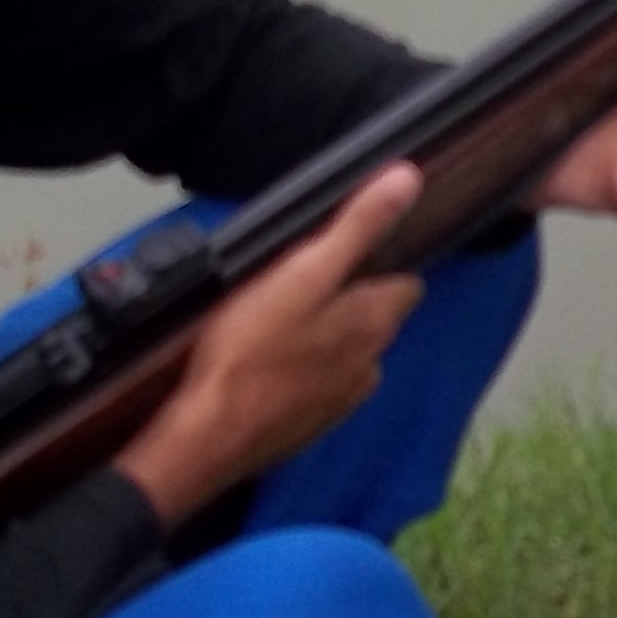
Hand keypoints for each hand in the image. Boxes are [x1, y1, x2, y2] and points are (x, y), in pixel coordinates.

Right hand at [112, 164, 426, 530]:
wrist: (208, 437)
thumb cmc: (249, 351)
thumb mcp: (302, 273)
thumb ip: (357, 228)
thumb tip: (408, 180)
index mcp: (373, 323)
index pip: (406, 283)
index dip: (381, 261)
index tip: (349, 249)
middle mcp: (370, 364)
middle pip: (376, 319)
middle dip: (351, 298)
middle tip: (302, 282)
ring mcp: (342, 401)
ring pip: (347, 354)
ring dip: (326, 338)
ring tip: (281, 322)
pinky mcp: (311, 425)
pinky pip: (319, 387)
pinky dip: (304, 373)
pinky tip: (269, 365)